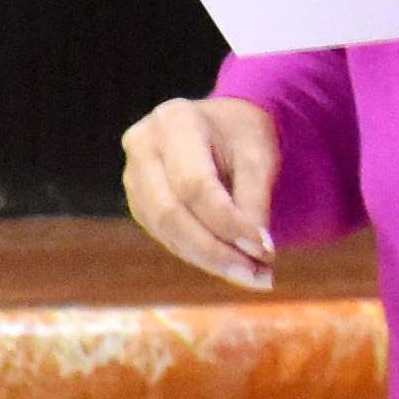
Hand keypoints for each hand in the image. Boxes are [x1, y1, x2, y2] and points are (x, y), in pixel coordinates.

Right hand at [119, 95, 283, 290]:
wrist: (221, 127)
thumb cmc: (241, 135)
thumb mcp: (259, 155)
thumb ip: (255, 199)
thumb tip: (256, 251)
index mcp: (173, 122)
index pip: (195, 185)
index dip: (228, 223)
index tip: (265, 250)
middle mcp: (142, 147)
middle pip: (171, 213)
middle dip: (216, 251)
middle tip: (258, 276)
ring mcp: (133, 177)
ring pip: (166, 232)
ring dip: (211, 260)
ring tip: (254, 276)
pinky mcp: (139, 204)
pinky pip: (167, 238)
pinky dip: (201, 256)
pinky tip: (233, 265)